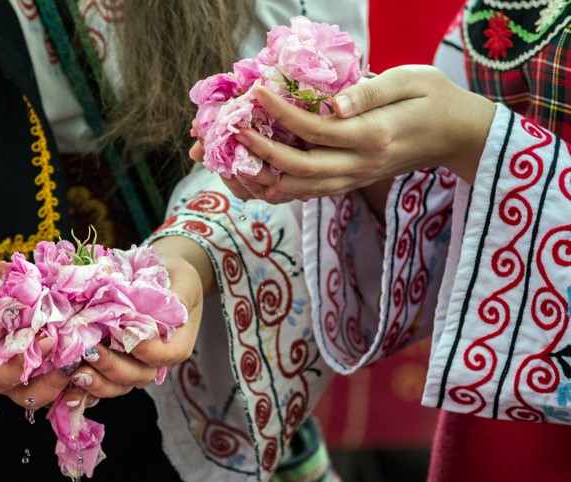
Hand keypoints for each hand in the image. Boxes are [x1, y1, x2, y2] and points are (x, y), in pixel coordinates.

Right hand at [0, 262, 70, 407]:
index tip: (12, 318)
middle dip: (25, 363)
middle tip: (48, 340)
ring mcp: (2, 383)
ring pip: (25, 395)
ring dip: (50, 381)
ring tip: (70, 360)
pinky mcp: (24, 383)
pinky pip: (43, 390)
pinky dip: (61, 381)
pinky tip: (79, 367)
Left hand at [66, 237, 208, 397]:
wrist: (160, 278)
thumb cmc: (173, 277)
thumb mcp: (183, 279)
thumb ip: (178, 294)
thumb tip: (171, 303)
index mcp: (176, 343)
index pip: (163, 354)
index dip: (144, 348)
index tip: (123, 332)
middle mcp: (155, 361)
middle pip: (137, 375)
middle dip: (112, 367)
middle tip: (90, 352)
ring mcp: (134, 367)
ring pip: (118, 385)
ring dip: (96, 382)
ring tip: (75, 373)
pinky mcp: (113, 366)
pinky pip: (101, 383)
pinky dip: (84, 389)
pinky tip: (68, 386)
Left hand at [200, 65, 496, 203]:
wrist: (456, 136)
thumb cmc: (434, 99)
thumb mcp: (411, 81)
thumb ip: (371, 92)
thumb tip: (333, 104)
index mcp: (373, 137)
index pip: (316, 130)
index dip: (282, 114)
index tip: (256, 93)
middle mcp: (359, 166)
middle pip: (299, 169)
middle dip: (260, 151)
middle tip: (233, 128)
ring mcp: (353, 180)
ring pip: (299, 190)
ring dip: (262, 177)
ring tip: (234, 158)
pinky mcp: (348, 184)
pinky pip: (307, 194)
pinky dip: (278, 188)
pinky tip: (255, 175)